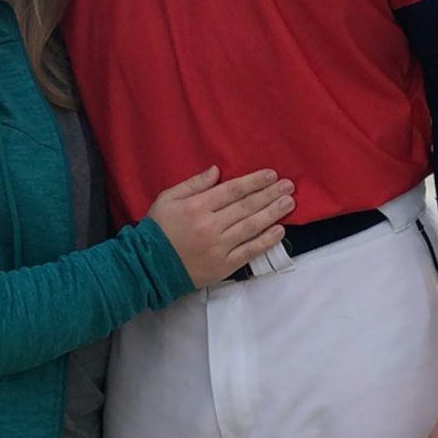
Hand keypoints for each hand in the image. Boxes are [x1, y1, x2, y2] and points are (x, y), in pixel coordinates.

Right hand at [147, 166, 294, 287]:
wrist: (149, 267)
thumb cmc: (157, 229)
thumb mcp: (167, 199)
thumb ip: (193, 184)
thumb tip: (216, 171)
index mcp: (197, 206)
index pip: (232, 190)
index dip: (254, 181)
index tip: (271, 175)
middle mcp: (210, 225)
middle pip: (246, 206)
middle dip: (270, 194)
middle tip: (289, 185)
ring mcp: (218, 247)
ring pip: (252, 227)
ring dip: (273, 213)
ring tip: (289, 203)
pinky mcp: (223, 265)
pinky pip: (249, 251)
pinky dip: (265, 241)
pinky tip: (279, 230)